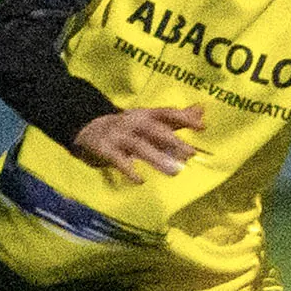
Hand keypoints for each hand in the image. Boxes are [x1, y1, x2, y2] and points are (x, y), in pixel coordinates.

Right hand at [70, 103, 205, 181]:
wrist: (89, 130)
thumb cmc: (129, 128)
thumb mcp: (151, 121)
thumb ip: (176, 119)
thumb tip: (201, 110)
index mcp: (146, 114)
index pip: (166, 113)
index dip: (183, 118)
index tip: (201, 127)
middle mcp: (133, 122)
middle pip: (154, 129)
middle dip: (173, 141)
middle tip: (190, 154)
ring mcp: (118, 135)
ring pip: (139, 146)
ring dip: (157, 158)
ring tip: (174, 171)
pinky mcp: (105, 149)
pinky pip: (119, 160)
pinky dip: (129, 170)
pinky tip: (140, 180)